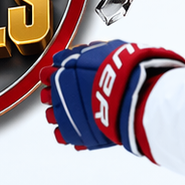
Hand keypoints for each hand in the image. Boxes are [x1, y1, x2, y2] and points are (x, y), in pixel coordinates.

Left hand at [38, 38, 184, 156]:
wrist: (137, 95)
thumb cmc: (126, 71)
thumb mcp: (109, 49)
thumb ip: (92, 52)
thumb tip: (86, 51)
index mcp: (65, 70)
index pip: (49, 72)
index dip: (55, 73)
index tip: (60, 74)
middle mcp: (60, 93)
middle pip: (47, 94)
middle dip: (55, 93)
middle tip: (69, 92)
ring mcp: (66, 115)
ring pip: (51, 116)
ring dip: (60, 112)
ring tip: (75, 110)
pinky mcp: (75, 135)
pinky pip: (61, 136)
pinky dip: (69, 131)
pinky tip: (80, 125)